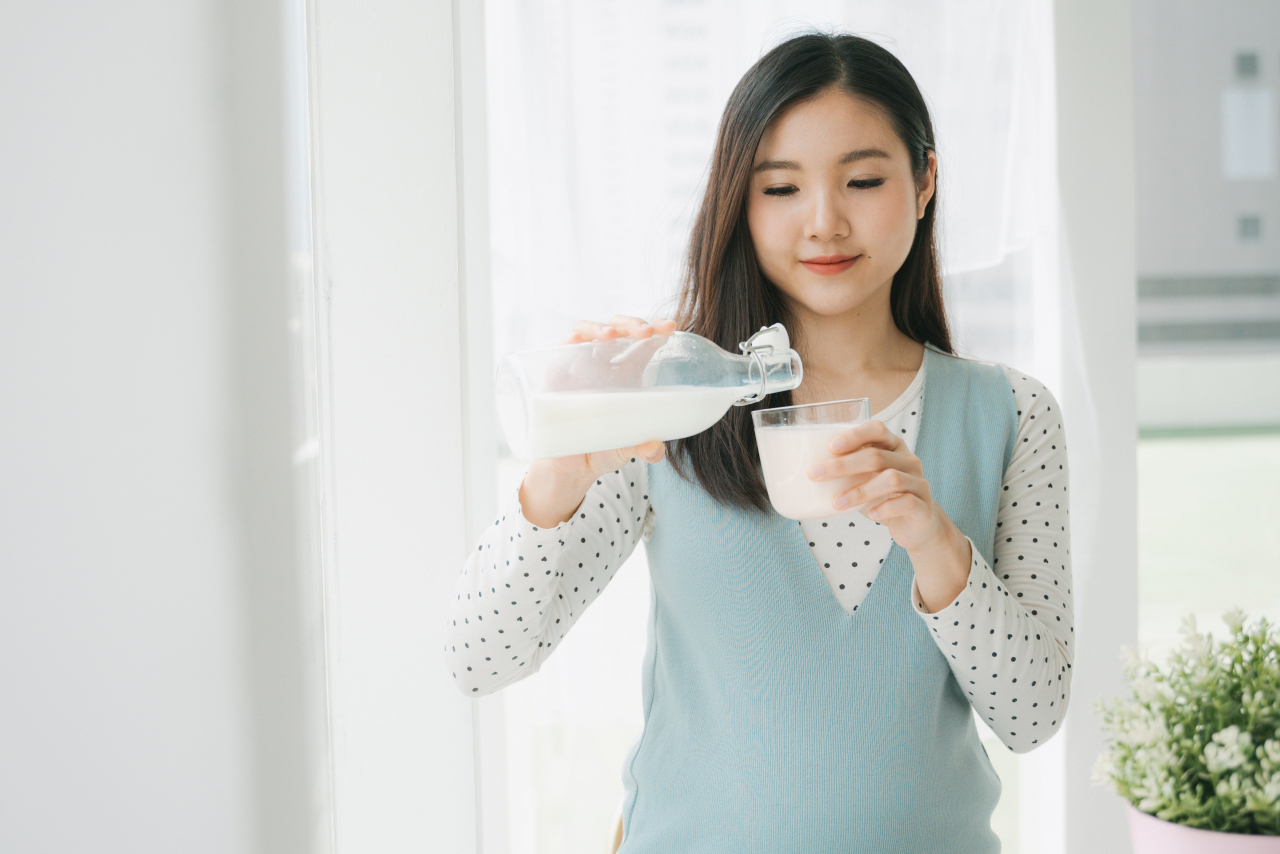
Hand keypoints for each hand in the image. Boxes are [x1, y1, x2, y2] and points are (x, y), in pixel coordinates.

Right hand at [519, 315, 676, 528]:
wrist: (568, 467)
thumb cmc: (601, 451)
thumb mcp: (625, 452)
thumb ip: (643, 449)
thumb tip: (655, 448)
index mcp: (627, 376)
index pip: (644, 343)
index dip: (656, 330)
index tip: (669, 328)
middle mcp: (604, 366)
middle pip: (620, 330)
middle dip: (633, 324)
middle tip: (647, 332)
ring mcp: (578, 366)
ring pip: (590, 331)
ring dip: (602, 327)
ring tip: (613, 335)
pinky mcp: (556, 373)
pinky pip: (562, 347)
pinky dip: (573, 340)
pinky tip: (583, 344)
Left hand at [808, 420, 970, 611]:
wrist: (917, 525)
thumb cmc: (883, 497)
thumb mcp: (864, 479)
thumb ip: (845, 471)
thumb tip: (800, 472)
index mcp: (893, 446)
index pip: (877, 429)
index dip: (854, 435)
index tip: (830, 446)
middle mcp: (908, 460)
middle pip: (876, 456)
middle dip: (842, 465)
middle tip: (816, 474)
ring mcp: (918, 482)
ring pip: (890, 479)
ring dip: (859, 491)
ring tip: (836, 503)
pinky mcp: (923, 506)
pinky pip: (905, 502)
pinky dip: (885, 508)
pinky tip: (870, 514)